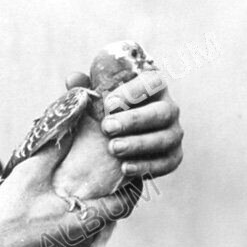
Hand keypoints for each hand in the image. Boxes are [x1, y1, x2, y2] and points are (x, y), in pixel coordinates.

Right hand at [0, 144, 136, 246]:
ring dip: (91, 205)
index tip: (128, 167)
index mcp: (87, 221)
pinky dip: (75, 218)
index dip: (131, 184)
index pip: (126, 202)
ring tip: (80, 184)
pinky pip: (76, 235)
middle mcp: (86, 240)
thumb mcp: (30, 175)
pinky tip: (59, 205)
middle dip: (109, 191)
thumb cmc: (9, 217)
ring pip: (93, 224)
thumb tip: (70, 123)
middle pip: (110, 213)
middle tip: (103, 169)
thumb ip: (55, 149)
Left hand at [66, 70, 182, 179]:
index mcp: (153, 86)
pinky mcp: (174, 156)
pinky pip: (166, 162)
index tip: (108, 103)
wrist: (115, 142)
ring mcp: (174, 133)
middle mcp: (169, 108)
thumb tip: (73, 79)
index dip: (133, 92)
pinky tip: (125, 168)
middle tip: (107, 127)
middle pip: (161, 112)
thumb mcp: (95, 98)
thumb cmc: (106, 112)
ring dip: (138, 144)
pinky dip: (146, 166)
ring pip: (165, 138)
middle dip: (134, 120)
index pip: (152, 82)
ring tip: (113, 148)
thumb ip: (85, 86)